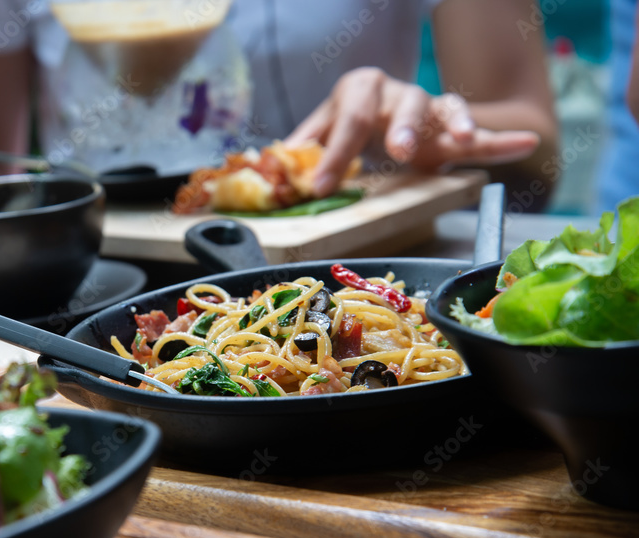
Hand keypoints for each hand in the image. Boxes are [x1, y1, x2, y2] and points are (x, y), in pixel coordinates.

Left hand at [286, 67, 540, 197]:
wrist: (377, 112)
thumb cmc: (346, 124)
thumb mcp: (317, 133)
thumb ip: (300, 149)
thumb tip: (272, 170)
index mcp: (359, 90)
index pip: (346, 121)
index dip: (334, 155)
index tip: (321, 186)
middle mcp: (397, 94)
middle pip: (403, 104)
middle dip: (401, 126)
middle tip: (398, 149)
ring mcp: (429, 109)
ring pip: (445, 108)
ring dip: (451, 123)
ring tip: (456, 140)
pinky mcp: (452, 130)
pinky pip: (480, 133)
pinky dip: (502, 139)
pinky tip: (526, 141)